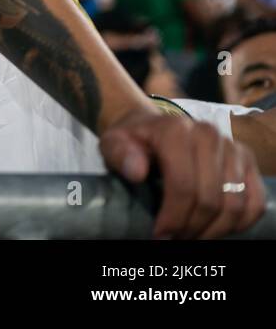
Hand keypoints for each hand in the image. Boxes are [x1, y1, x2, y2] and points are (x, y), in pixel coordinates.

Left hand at [100, 109, 267, 237]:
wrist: (152, 127)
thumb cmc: (132, 141)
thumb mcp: (114, 144)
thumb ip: (120, 154)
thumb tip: (136, 172)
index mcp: (175, 131)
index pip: (183, 185)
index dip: (174, 217)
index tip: (160, 235)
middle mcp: (208, 135)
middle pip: (210, 198)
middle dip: (192, 227)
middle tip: (175, 240)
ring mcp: (231, 147)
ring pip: (234, 203)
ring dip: (214, 230)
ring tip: (192, 237)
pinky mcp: (246, 159)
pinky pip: (254, 200)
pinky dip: (240, 222)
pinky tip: (217, 230)